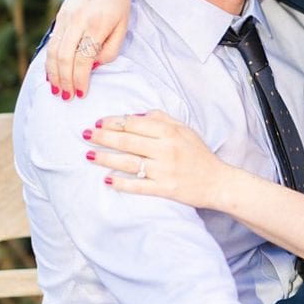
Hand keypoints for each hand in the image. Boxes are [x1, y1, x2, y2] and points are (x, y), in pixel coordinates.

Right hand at [46, 0, 131, 98]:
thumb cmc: (117, 3)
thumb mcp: (123, 26)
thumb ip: (110, 49)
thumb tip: (93, 67)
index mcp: (97, 25)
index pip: (83, 59)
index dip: (81, 79)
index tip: (82, 93)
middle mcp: (77, 22)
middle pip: (64, 58)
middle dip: (65, 80)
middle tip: (68, 97)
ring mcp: (65, 19)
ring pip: (53, 51)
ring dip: (54, 74)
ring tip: (57, 90)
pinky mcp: (59, 17)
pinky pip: (51, 43)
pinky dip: (49, 61)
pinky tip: (51, 73)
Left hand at [85, 110, 233, 207]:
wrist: (218, 182)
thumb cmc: (199, 154)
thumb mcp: (185, 130)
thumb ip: (162, 119)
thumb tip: (135, 115)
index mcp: (170, 132)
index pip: (135, 123)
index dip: (114, 122)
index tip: (99, 122)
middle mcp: (166, 149)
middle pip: (127, 141)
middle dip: (103, 137)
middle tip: (86, 135)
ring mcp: (164, 170)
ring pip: (128, 162)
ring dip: (106, 158)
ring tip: (89, 155)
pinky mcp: (164, 188)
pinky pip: (137, 185)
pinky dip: (121, 183)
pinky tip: (107, 179)